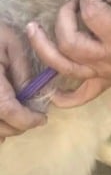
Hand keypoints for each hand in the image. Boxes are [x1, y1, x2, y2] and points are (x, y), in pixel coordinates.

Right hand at [0, 22, 46, 141]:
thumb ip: (22, 73)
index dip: (27, 119)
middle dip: (17, 126)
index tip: (42, 119)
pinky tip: (2, 119)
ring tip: (17, 118)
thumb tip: (32, 98)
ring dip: (4, 129)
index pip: (8, 110)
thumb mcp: (12, 45)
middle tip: (31, 117)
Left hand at [26, 0, 110, 108]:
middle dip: (65, 15)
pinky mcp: (105, 82)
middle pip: (70, 42)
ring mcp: (106, 74)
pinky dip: (64, 97)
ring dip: (45, 48)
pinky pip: (81, 96)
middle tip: (74, 1)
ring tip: (34, 29)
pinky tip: (53, 90)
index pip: (93, 14)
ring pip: (65, 67)